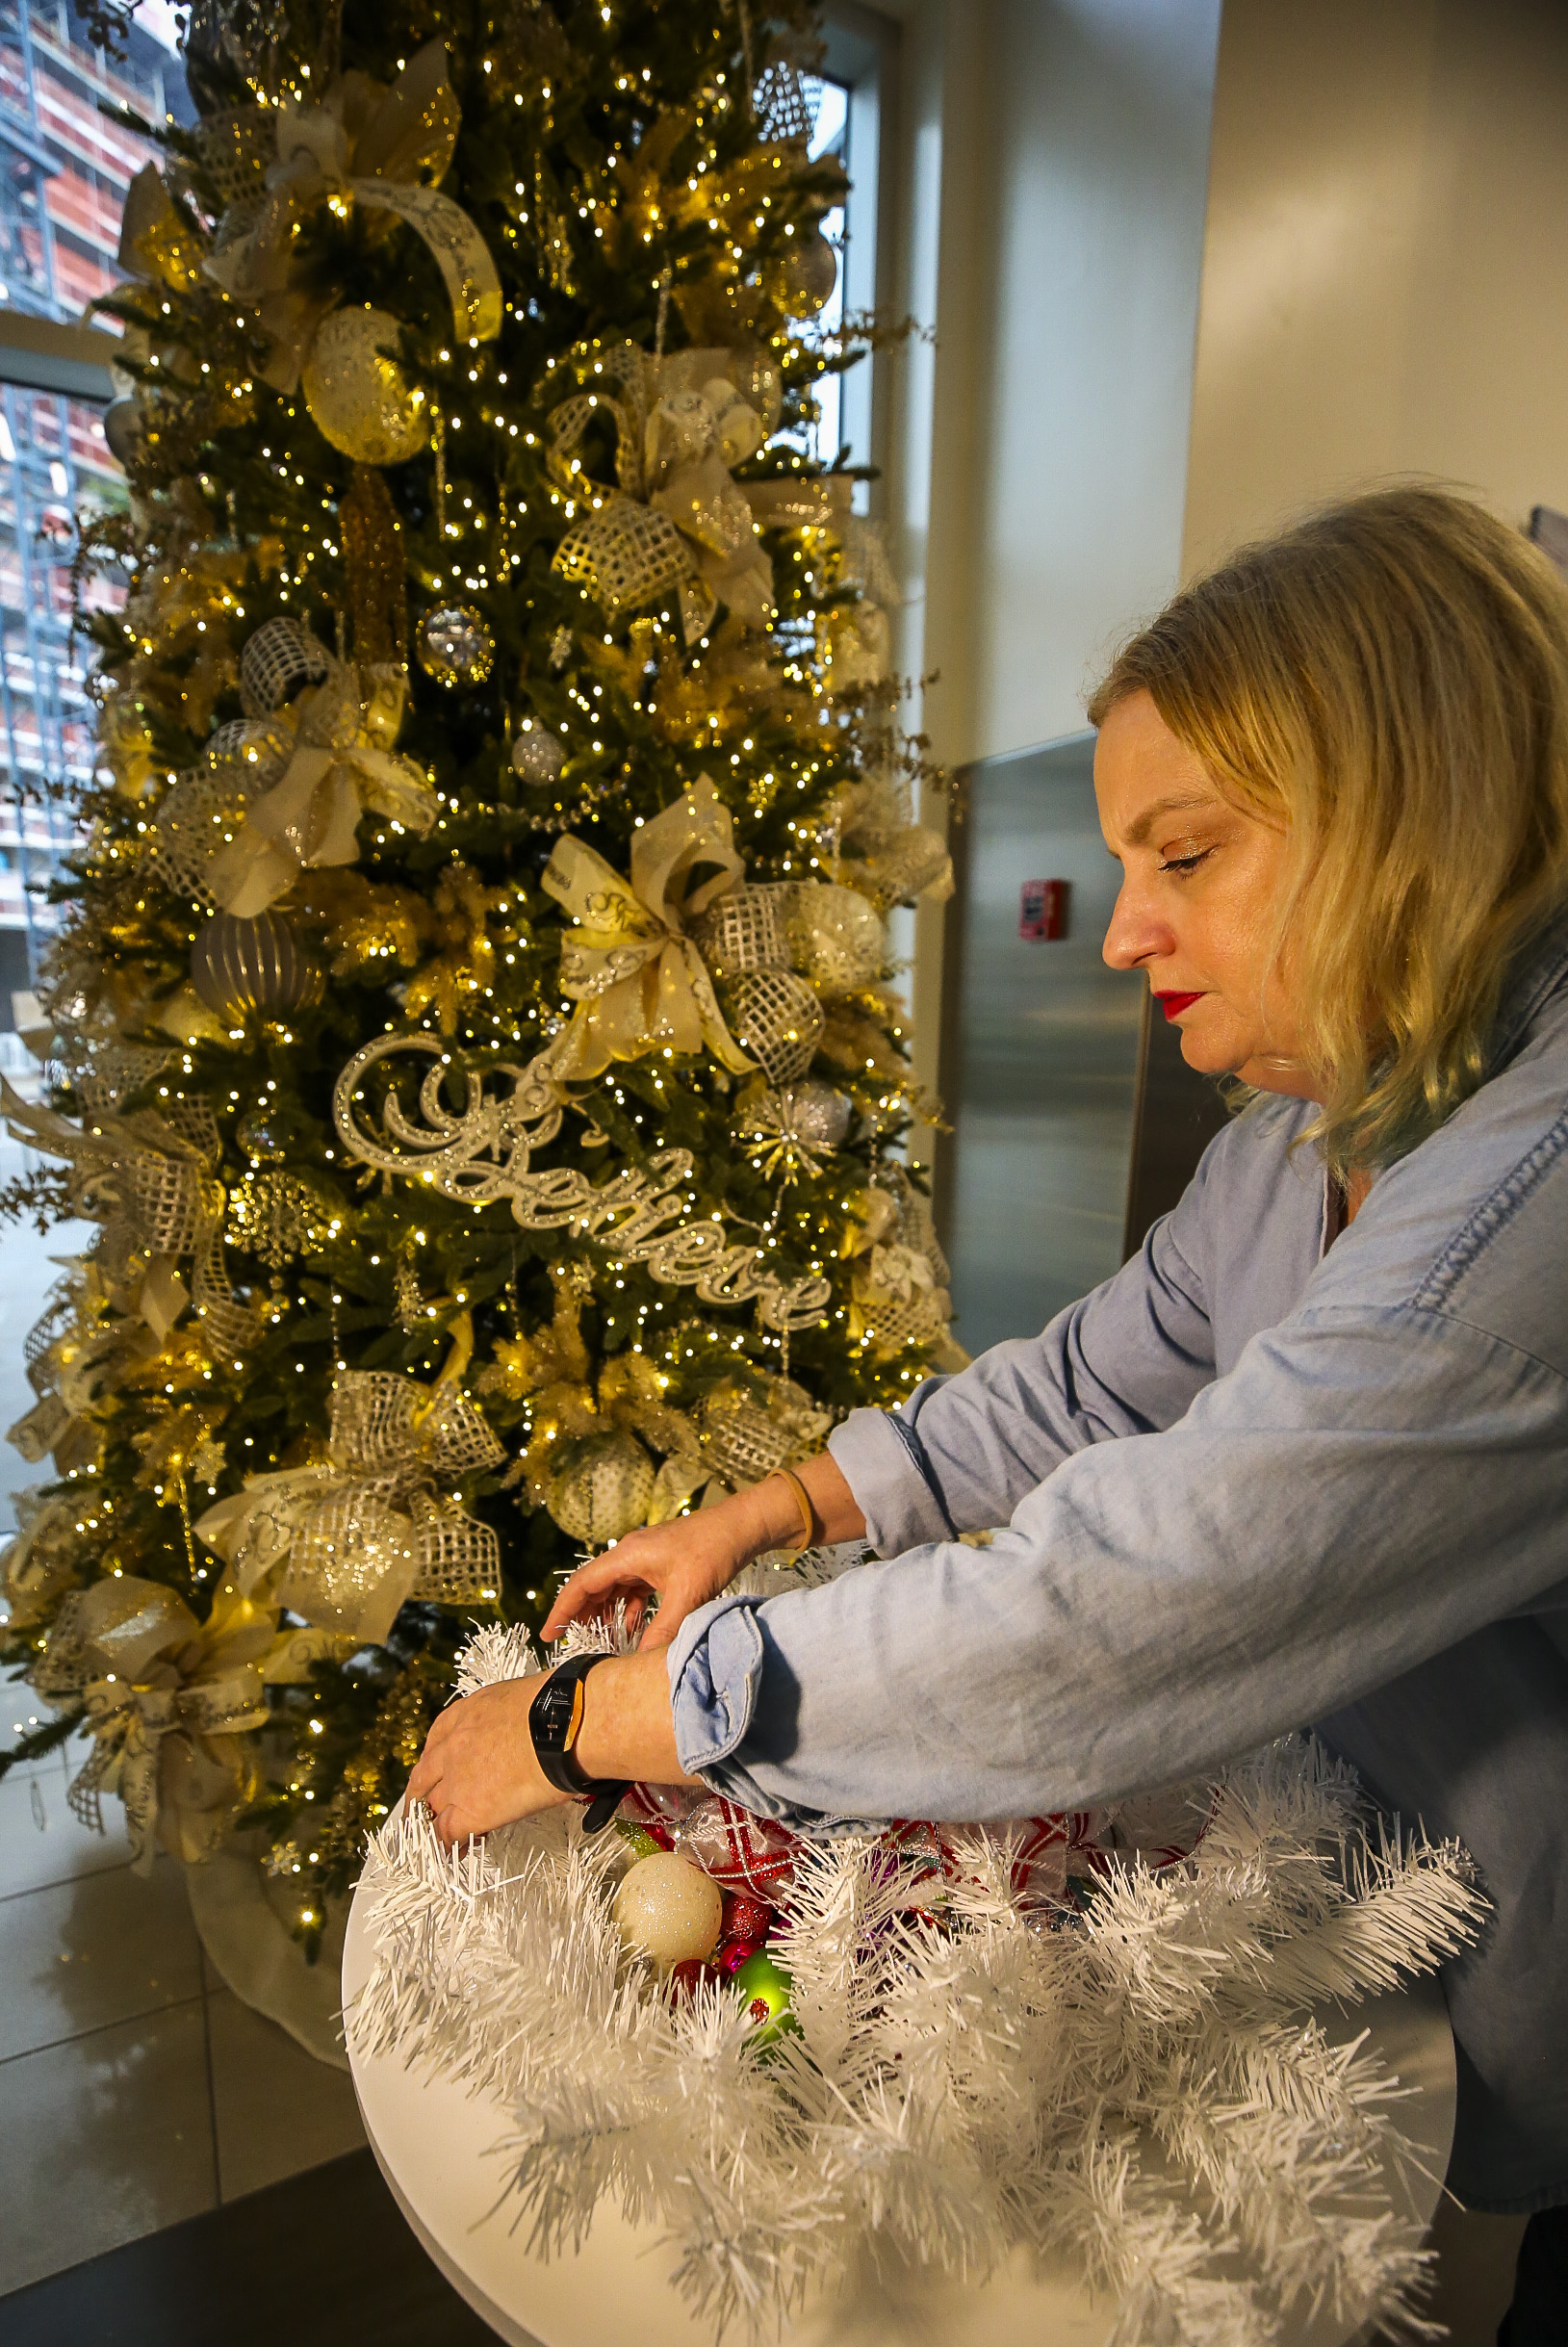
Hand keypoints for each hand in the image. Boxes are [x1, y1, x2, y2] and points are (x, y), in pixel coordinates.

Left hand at [405, 1677, 568, 1846]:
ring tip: (432, 1835)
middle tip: (421, 1806)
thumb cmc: (557, 1710)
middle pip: (424, 1775)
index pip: (437, 1738)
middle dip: (421, 1793)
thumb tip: (525, 1728)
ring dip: (430, 1821)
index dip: (434, 1759)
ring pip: (430, 1806)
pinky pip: (446, 1833)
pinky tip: (450, 1852)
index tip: (437, 1769)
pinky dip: (445, 1844)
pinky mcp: (470, 1810)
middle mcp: (454, 1746)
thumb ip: (508, 1717)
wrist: (563, 1728)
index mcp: (467, 1714)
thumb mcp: (520, 1699)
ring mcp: (457, 1780)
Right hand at [542, 1506, 756, 1652]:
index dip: (562, 1610)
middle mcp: (630, 1553)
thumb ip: (663, 1630)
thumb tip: (640, 1661)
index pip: (582, 1584)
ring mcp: (644, 1557)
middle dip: (580, 1614)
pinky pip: (633, 1587)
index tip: (548, 1634)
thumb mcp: (687, 1597)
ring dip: (605, 1612)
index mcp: (627, 1555)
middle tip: (570, 1642)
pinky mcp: (659, 1562)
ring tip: (598, 1638)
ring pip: (613, 1587)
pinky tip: (633, 1627)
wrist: (739, 1528)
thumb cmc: (713, 1552)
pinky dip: (628, 1607)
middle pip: (593, 1585)